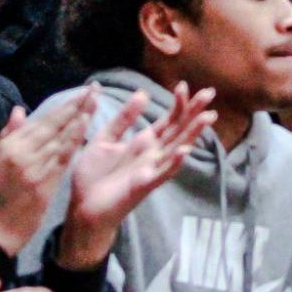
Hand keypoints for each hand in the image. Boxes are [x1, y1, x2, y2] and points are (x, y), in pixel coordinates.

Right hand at [0, 89, 98, 255]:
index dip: (63, 107)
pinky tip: (86, 131)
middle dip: (76, 107)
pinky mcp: (46, 185)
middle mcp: (24, 154)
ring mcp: (36, 170)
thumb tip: (20, 110)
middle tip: (94, 90)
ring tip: (94, 104)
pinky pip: (63, 160)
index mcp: (10, 147)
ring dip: (80, 120)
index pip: (42, 121)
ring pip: (61, 140)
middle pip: (54, 126)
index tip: (80, 93)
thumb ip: (8, 134)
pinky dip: (74, 143)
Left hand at [57, 83, 216, 269]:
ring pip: (177, 148)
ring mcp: (151, 169)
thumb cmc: (93, 175)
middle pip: (178, 130)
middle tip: (210, 93)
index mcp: (143, 142)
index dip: (177, 104)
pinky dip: (174, 162)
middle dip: (194, 112)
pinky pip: (163, 172)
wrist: (82, 206)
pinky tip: (184, 150)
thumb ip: (124, 118)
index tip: (184, 85)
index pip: (168, 120)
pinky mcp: (144, 184)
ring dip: (192, 133)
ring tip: (207, 117)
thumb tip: (143, 93)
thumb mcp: (105, 138)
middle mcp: (152, 154)